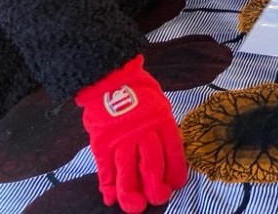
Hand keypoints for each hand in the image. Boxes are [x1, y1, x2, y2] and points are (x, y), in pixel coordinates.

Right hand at [75, 55, 187, 212]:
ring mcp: (120, 138)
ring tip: (134, 206)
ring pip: (127, 170)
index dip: (175, 170)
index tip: (177, 184)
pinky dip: (107, 184)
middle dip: (155, 186)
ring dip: (131, 192)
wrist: (110, 77)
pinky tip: (109, 197)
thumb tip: (169, 156)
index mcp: (161, 119)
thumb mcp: (160, 104)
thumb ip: (163, 129)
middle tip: (158, 199)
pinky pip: (104, 167)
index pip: (172, 150)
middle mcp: (143, 131)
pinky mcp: (101, 142)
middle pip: (151, 164)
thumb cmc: (139, 91)